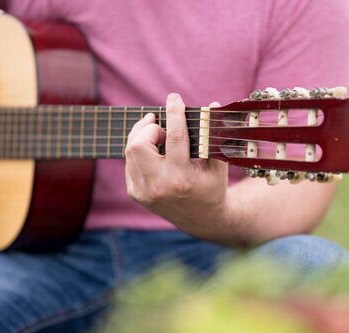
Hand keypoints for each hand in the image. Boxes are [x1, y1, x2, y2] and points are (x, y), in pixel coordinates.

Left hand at [125, 93, 227, 235]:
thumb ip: (213, 134)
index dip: (174, 112)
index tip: (174, 97)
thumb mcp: (218, 163)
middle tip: (162, 126)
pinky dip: (140, 152)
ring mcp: (144, 192)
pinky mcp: (135, 193)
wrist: (201, 219)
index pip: (175, 137)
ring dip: (143, 137)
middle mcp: (159, 186)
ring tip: (158, 135)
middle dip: (149, 128)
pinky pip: (130, 162)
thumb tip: (212, 104)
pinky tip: (153, 151)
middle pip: (139, 144)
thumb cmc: (212, 186)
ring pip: (130, 151)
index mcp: (182, 178)